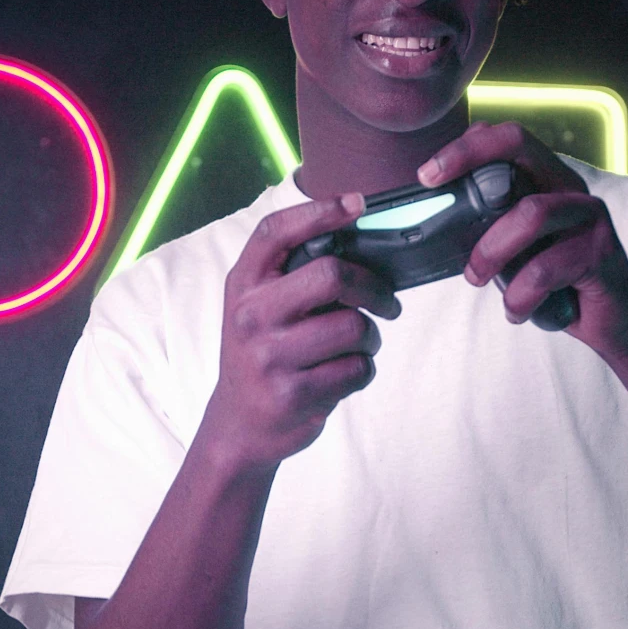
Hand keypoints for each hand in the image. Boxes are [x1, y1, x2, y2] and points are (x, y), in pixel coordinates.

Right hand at [200, 192, 402, 468]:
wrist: (239, 425)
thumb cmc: (262, 353)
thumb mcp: (258, 306)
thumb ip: (291, 274)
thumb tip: (356, 237)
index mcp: (243, 285)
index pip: (275, 232)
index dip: (319, 211)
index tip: (357, 204)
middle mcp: (250, 316)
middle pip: (331, 275)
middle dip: (373, 287)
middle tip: (388, 301)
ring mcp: (269, 357)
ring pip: (354, 327)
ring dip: (371, 338)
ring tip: (360, 346)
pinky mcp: (292, 395)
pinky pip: (356, 369)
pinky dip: (363, 370)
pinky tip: (344, 374)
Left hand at [418, 121, 627, 359]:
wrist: (613, 320)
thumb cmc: (558, 280)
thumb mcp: (519, 247)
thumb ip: (493, 225)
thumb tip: (434, 221)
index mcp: (549, 180)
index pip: (509, 140)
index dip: (467, 146)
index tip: (427, 174)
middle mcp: (571, 188)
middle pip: (521, 146)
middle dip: (469, 159)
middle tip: (433, 188)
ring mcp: (590, 217)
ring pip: (530, 213)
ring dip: (491, 250)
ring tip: (475, 278)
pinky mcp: (601, 254)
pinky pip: (545, 269)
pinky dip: (520, 296)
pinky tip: (516, 311)